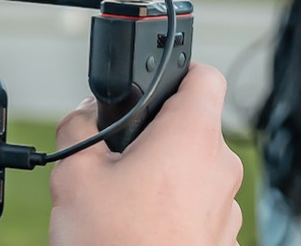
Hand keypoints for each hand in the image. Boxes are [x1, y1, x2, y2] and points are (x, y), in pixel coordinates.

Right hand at [49, 63, 242, 245]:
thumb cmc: (116, 243)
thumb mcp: (74, 176)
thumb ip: (78, 130)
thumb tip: (84, 117)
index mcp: (193, 136)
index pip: (206, 74)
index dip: (178, 73)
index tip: (154, 85)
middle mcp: (221, 167)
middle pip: (194, 128)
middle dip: (157, 138)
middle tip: (119, 158)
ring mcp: (226, 207)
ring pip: (196, 172)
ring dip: (166, 178)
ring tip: (124, 200)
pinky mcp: (222, 240)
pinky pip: (198, 210)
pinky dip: (174, 212)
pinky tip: (140, 227)